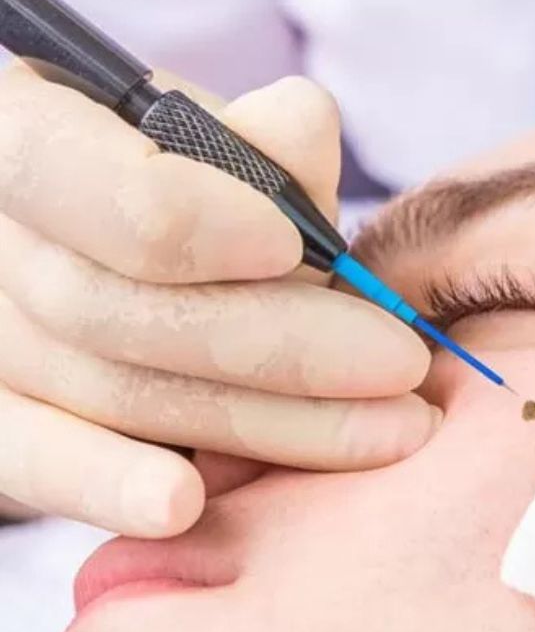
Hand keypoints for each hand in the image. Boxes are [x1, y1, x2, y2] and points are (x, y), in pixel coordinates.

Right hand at [0, 66, 435, 536]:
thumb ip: (263, 146)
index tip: (295, 247)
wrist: (125, 263)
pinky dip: (112, 484)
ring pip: (107, 391)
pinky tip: (184, 505)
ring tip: (385, 431)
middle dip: (277, 344)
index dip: (189, 218)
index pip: (81, 176)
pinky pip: (37, 462)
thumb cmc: (197, 191)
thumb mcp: (227, 150)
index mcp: (24, 130)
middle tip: (400, 363)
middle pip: (113, 305)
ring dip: (258, 421)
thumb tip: (300, 127)